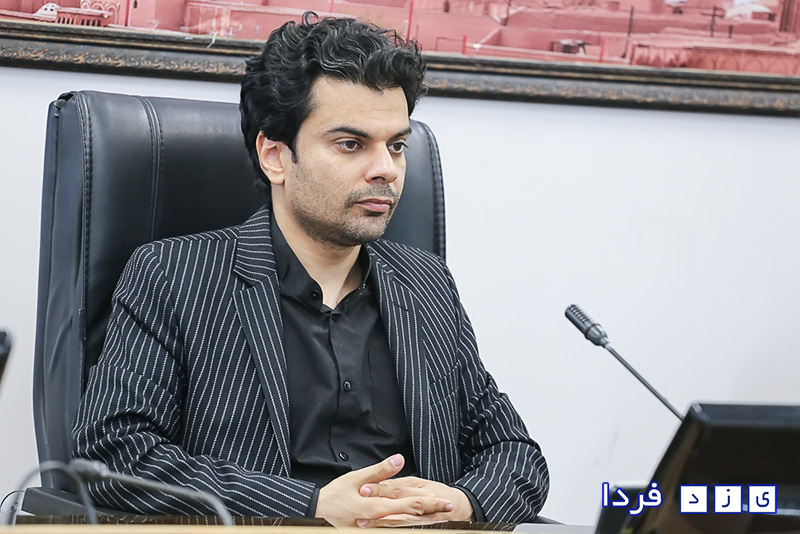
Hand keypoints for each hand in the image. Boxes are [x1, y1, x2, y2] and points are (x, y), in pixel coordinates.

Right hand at [315, 454, 453, 527]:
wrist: (318, 513)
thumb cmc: (335, 495)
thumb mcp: (356, 478)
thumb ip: (380, 471)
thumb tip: (399, 459)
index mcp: (378, 507)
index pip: (409, 504)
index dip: (428, 502)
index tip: (444, 501)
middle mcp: (380, 520)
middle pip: (411, 517)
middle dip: (431, 514)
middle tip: (449, 511)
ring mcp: (377, 527)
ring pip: (405, 525)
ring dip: (423, 521)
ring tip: (440, 518)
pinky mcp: (372, 529)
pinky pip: (394, 527)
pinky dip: (408, 524)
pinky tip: (416, 521)